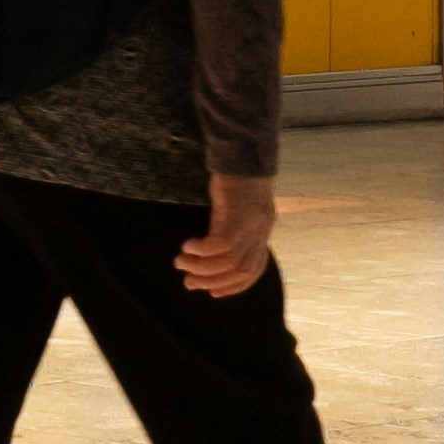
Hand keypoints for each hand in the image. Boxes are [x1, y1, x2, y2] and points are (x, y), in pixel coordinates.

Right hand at [177, 173, 275, 297]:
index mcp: (262, 232)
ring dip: (202, 268)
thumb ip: (232, 229)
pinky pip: (220, 244)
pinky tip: (187, 246)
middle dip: (213, 282)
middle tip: (189, 282)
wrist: (244, 150)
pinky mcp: (237, 213)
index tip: (213, 292)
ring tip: (182, 263)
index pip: (254, 270)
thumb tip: (212, 252)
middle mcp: (259, 231)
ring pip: (229, 261)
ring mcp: (250, 223)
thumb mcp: (238, 209)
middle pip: (241, 270)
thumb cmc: (237, 178)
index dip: (234, 286)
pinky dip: (202, 251)